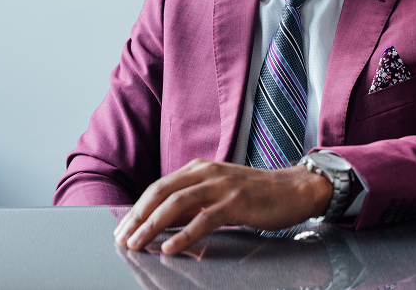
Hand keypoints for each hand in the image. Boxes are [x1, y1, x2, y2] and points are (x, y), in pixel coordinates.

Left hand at [113, 159, 332, 254]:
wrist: (294, 189)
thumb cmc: (256, 193)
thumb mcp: (218, 192)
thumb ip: (192, 203)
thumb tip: (161, 222)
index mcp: (200, 168)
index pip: (159, 187)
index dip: (137, 208)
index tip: (122, 230)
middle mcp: (207, 172)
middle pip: (162, 192)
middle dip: (137, 217)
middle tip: (122, 239)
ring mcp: (222, 186)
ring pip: (177, 204)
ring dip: (152, 225)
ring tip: (137, 244)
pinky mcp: (237, 202)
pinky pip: (204, 219)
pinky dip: (184, 234)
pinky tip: (170, 248)